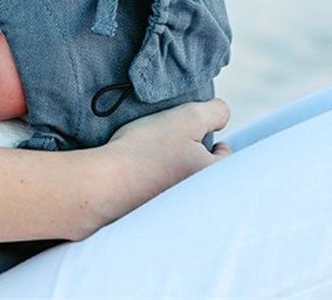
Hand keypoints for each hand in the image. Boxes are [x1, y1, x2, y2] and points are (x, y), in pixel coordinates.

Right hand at [91, 98, 230, 230]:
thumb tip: (223, 115)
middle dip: (194, 158)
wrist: (105, 184)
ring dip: (175, 170)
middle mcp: (201, 203)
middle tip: (170, 145)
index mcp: (213, 179)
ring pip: (186, 184)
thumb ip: (215, 112)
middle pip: (206, 173)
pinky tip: (142, 173)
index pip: (225, 156)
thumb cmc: (146, 150)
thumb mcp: (187, 118)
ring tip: (153, 157)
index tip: (191, 134)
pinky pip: (166, 197)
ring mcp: (178, 213)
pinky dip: (158, 185)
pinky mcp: (156, 219)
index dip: (210, 139)